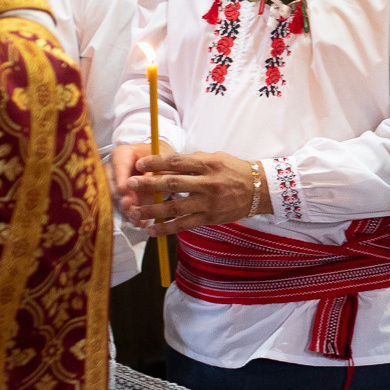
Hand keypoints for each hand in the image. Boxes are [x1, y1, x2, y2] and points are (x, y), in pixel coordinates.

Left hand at [123, 150, 263, 234]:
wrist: (259, 190)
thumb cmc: (235, 170)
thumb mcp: (216, 158)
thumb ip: (193, 161)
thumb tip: (167, 163)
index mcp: (208, 164)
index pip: (177, 162)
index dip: (156, 163)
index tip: (140, 164)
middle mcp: (207, 183)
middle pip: (172, 183)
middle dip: (148, 184)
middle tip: (130, 184)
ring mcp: (208, 203)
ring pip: (175, 207)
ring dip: (152, 210)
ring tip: (135, 211)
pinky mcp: (209, 218)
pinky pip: (184, 225)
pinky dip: (166, 229)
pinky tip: (151, 230)